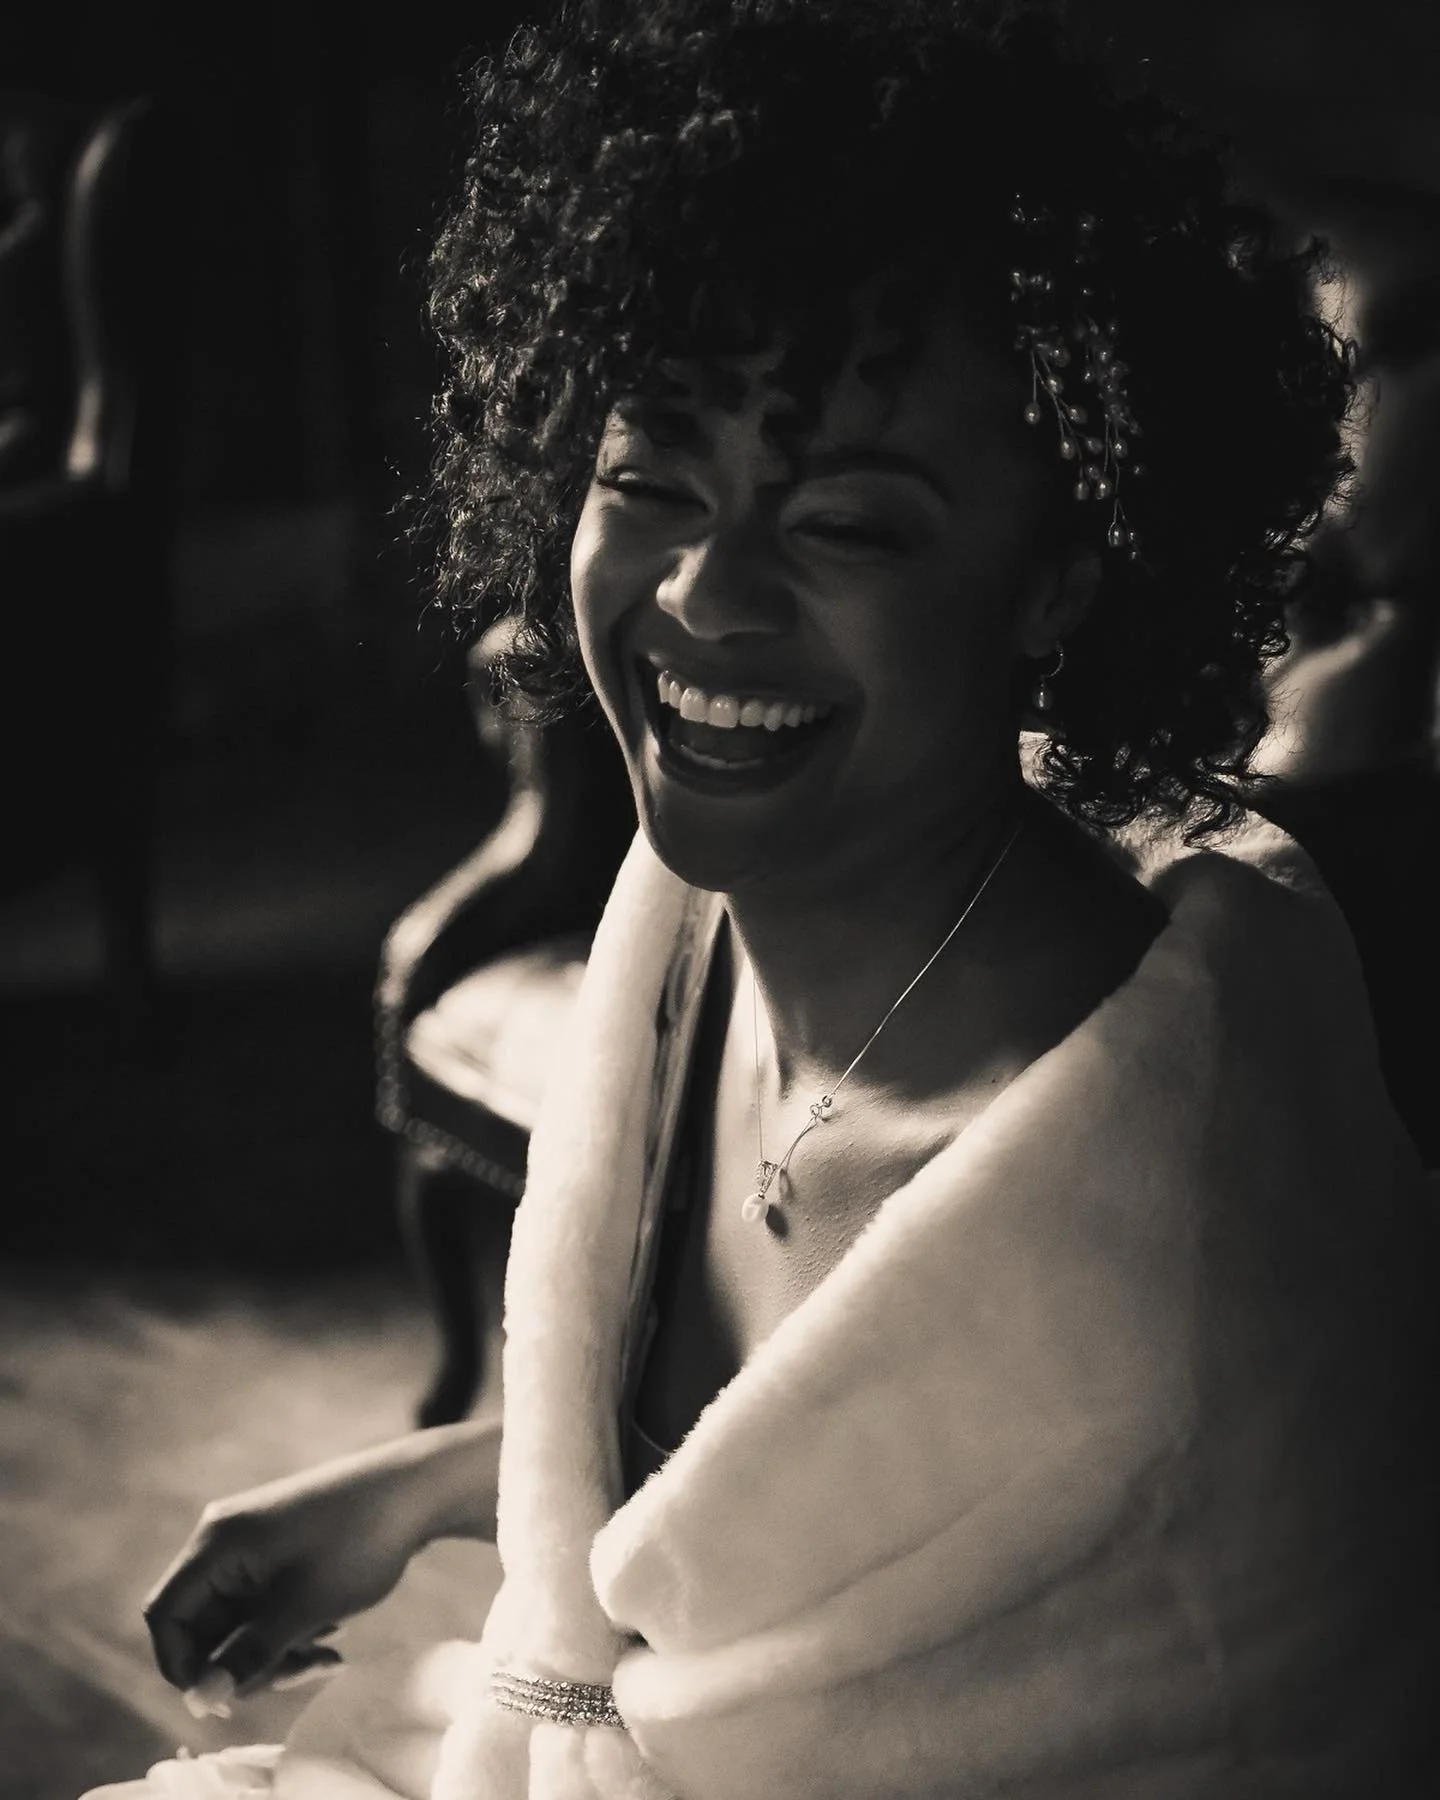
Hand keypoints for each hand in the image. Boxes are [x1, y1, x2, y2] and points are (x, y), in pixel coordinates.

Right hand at [142, 1438, 448, 1704]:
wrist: (414, 1490)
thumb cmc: (357, 1542)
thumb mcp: (304, 1608)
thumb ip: (248, 1655)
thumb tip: (200, 1700)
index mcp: (217, 1543)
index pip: (166, 1616)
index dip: (185, 1666)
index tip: (226, 1698)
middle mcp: (226, 1538)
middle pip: (205, 1624)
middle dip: (246, 1661)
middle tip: (302, 1671)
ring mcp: (254, 1543)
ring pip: (240, 1621)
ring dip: (275, 1649)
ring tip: (328, 1654)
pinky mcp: (280, 1549)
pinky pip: (265, 1604)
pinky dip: (290, 1627)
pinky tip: (332, 1630)